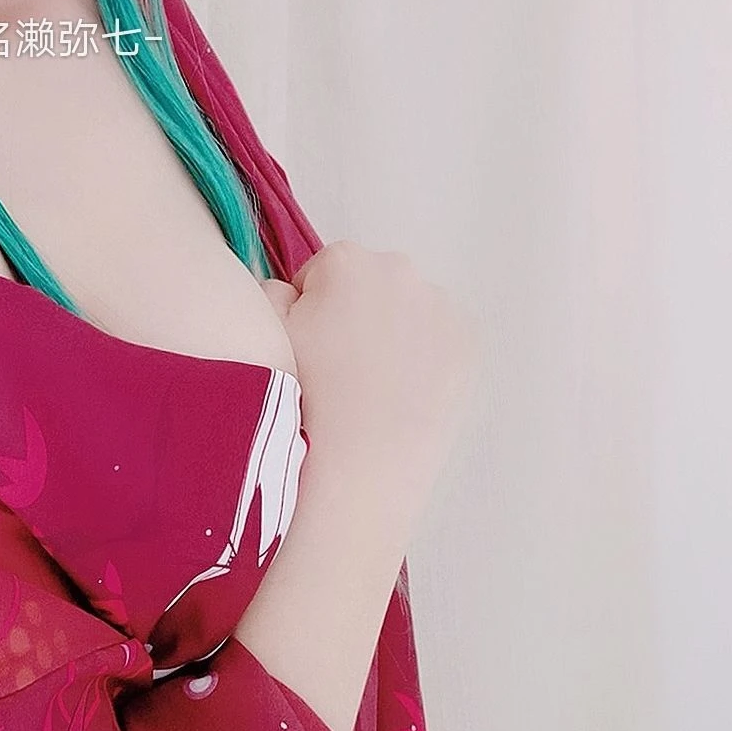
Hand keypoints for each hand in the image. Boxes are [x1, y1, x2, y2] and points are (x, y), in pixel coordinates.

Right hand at [264, 242, 477, 513]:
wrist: (359, 469)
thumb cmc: (302, 398)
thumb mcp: (264, 334)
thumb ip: (271, 291)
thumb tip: (292, 291)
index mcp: (345, 261)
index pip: (319, 275)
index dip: (308, 313)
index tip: (308, 350)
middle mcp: (400, 271)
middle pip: (368, 285)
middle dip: (354, 314)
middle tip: (340, 369)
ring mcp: (441, 308)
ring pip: (407, 310)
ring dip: (392, 332)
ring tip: (373, 386)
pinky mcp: (467, 345)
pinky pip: (439, 339)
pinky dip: (425, 356)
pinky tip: (404, 392)